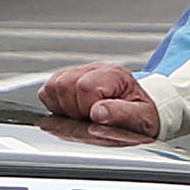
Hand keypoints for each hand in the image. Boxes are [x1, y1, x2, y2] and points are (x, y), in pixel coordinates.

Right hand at [38, 62, 162, 140]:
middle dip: (73, 109)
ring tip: (82, 115)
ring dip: (63, 107)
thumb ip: (121, 114)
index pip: (85, 87)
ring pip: (52, 86)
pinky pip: (46, 92)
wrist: (140, 111)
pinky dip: (55, 105)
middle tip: (89, 118)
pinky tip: (73, 112)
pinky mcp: (66, 82)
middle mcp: (95, 70)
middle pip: (64, 84)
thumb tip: (97, 112)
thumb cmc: (141, 115)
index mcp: (115, 75)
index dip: (87, 108)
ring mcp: (78, 74)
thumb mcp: (142, 118)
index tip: (97, 119)